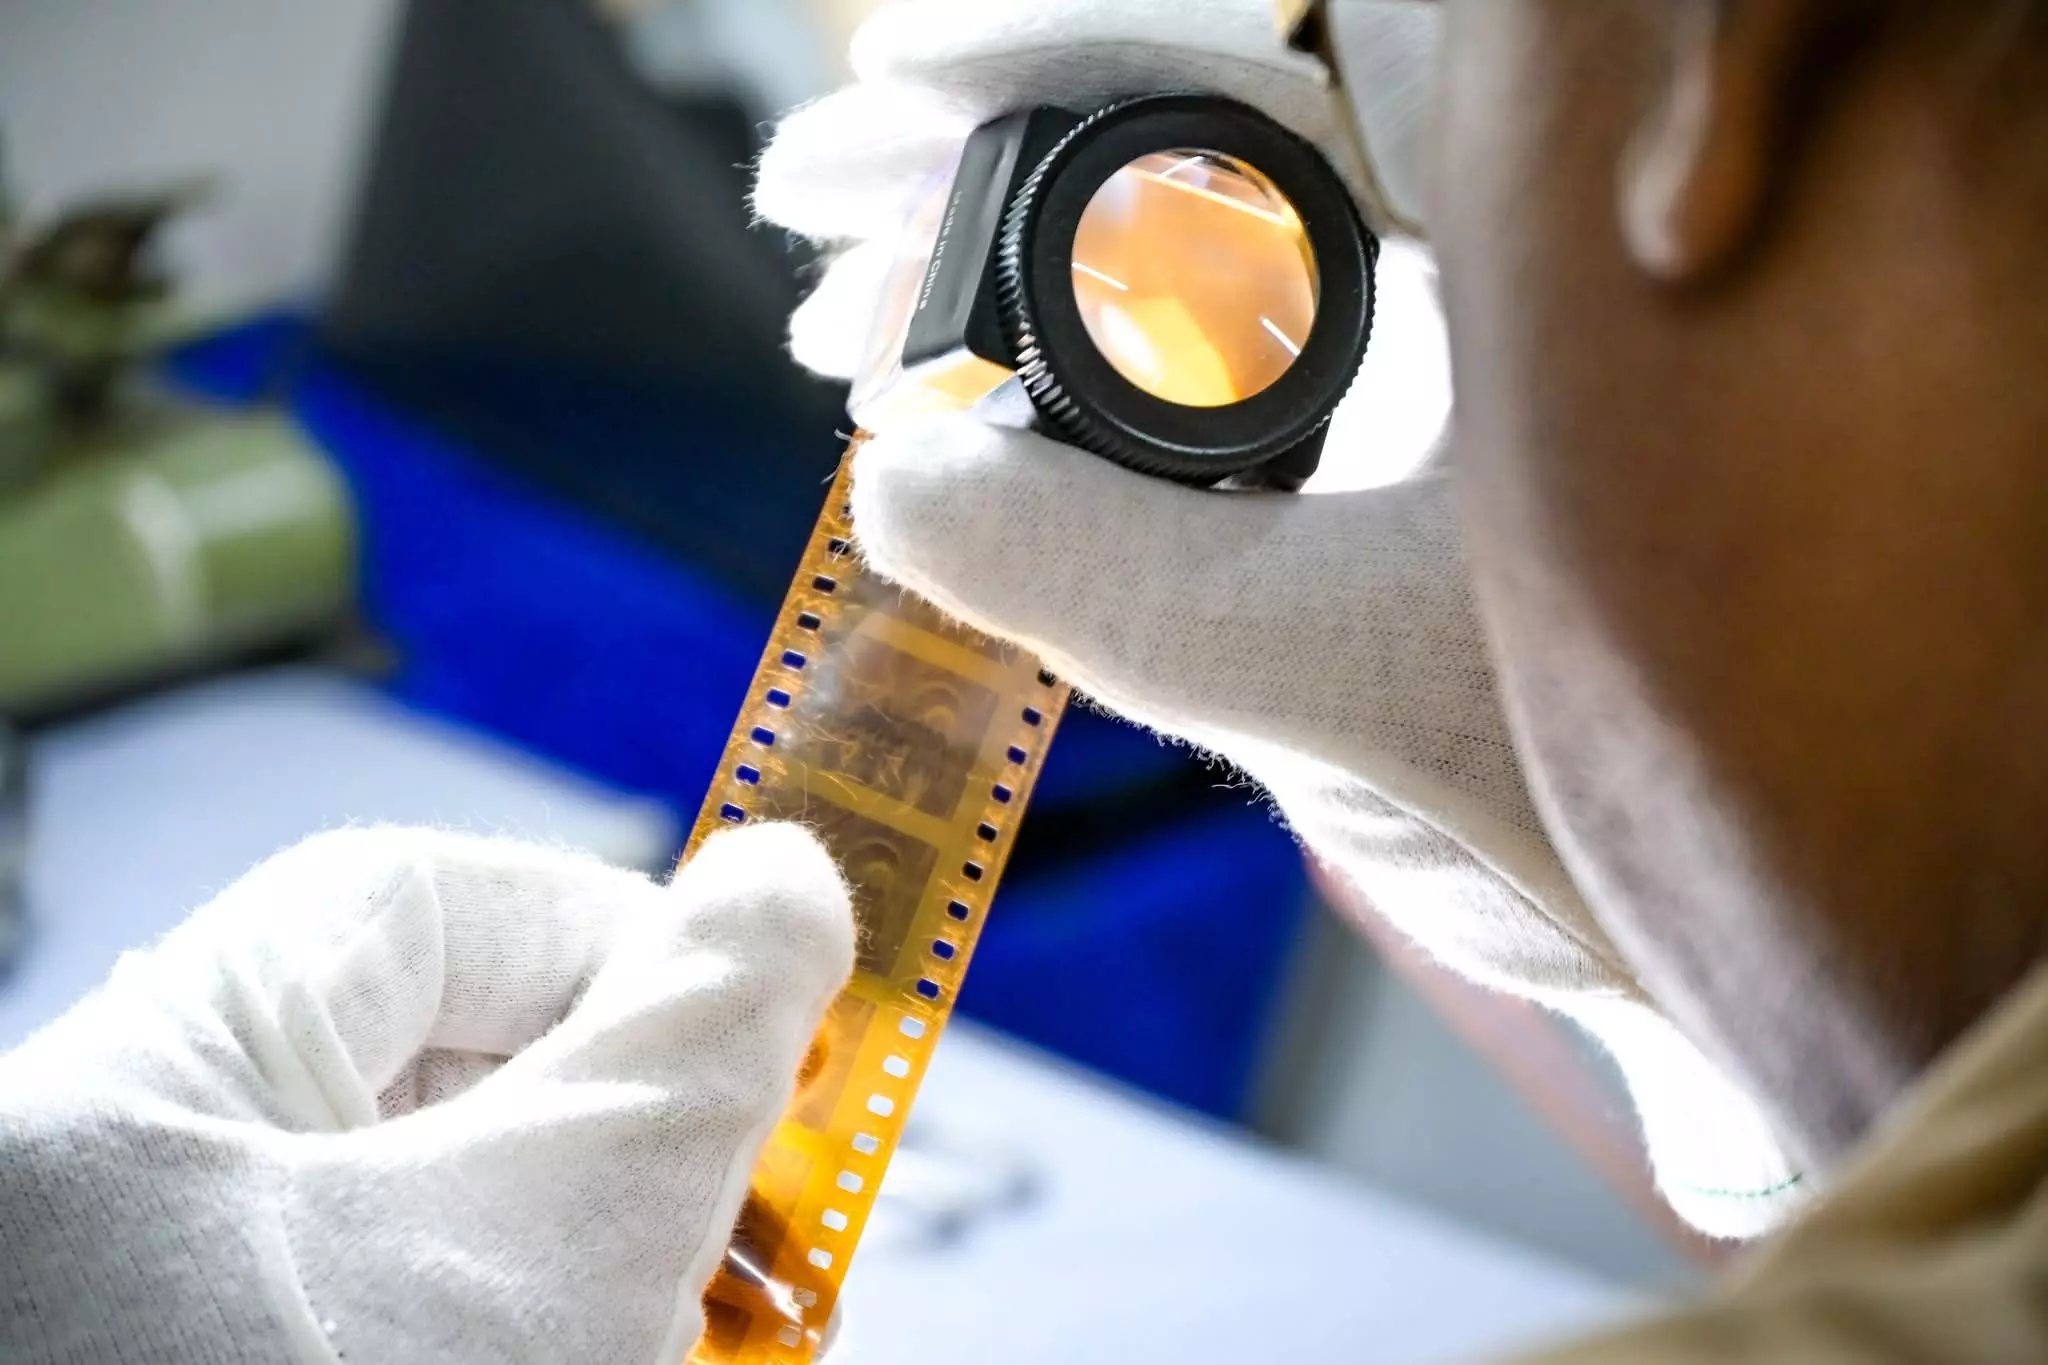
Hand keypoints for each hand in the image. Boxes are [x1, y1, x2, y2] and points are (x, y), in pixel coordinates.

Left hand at [0, 824, 852, 1364]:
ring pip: (468, 1245)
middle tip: (774, 1248)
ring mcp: (191, 1317)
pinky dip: (555, 1344)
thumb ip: (692, 1033)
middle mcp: (146, 1195)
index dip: (623, 942)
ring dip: (623, 1290)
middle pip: (458, 1091)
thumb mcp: (550, 1241)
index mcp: (156, 1084)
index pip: (426, 911)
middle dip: (650, 1165)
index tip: (772, 1040)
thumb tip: (791, 874)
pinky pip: (438, 1330)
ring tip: (716, 1354)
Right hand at [755, 0, 1808, 1239]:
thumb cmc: (1676, 790)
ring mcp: (1458, 345)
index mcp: (1559, 210)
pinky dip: (1088, 384)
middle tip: (824, 222)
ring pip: (1201, 241)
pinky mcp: (1412, 444)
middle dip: (990, 165)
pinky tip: (976, 424)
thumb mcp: (1355, 670)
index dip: (1055, 47)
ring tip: (867, 342)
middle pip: (1206, 127)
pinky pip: (1220, 367)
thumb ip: (1109, 576)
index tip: (896, 85)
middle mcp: (1513, 243)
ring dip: (1016, 276)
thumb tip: (896, 481)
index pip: (1272, 49)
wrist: (1791, 920)